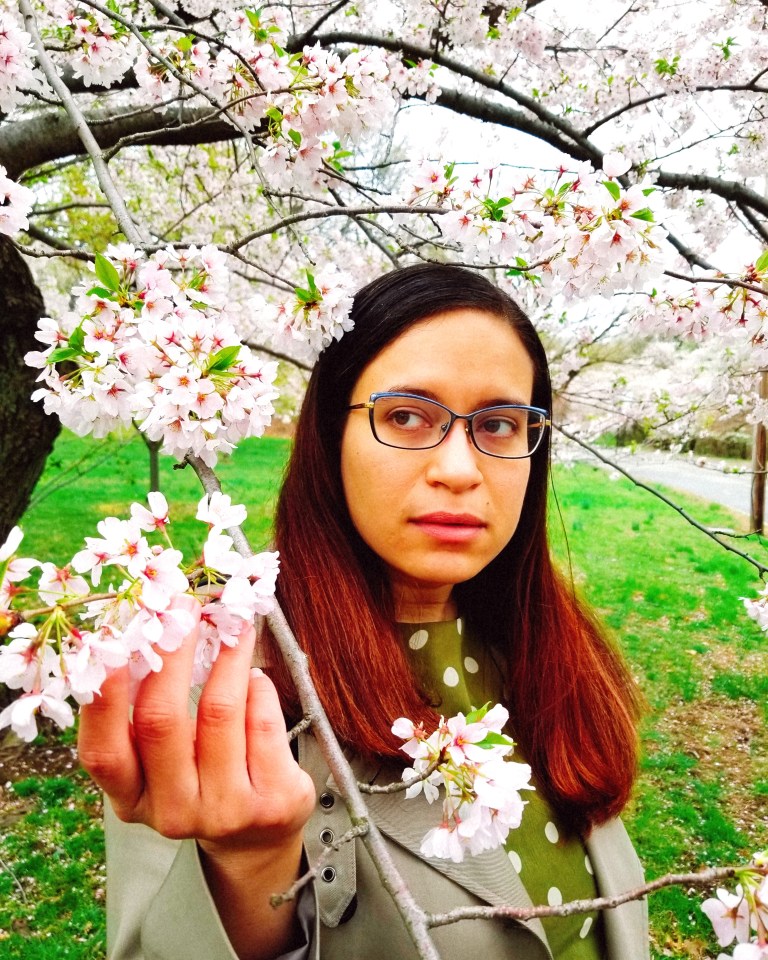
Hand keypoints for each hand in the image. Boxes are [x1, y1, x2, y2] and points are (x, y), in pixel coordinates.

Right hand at [79, 594, 314, 846]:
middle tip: (185, 607)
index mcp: (131, 798)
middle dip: (172, 652)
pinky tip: (256, 676)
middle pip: (163, 720)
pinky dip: (260, 689)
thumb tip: (149, 629)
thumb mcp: (161, 762)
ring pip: (219, 713)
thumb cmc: (201, 778)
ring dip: (227, 658)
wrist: (256, 837)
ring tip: (235, 627)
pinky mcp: (271, 802)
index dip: (104, 696)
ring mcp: (223, 811)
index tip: (113, 639)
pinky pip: (262, 723)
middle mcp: (171, 811)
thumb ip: (146, 715)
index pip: (104, 751)